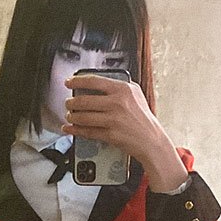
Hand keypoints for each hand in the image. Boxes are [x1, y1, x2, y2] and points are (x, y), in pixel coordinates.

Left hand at [62, 76, 187, 191]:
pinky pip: (87, 131)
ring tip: (70, 116)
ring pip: (83, 116)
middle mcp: (117, 102)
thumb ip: (118, 87)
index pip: (93, 81)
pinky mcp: (110, 134)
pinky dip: (75, 130)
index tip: (68, 82)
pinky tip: (70, 128)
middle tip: (68, 103)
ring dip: (72, 116)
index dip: (77, 81)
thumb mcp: (135, 95)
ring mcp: (113, 119)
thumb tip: (96, 84)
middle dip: (71, 103)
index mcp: (122, 89)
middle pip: (84, 100)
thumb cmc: (143, 118)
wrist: (151, 140)